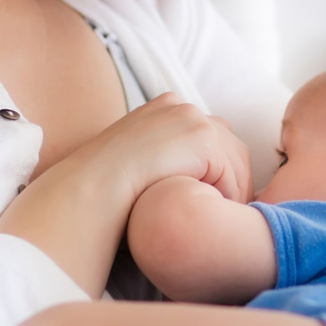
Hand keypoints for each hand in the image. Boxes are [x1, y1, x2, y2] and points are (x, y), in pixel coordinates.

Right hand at [0, 94, 251, 295]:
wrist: (90, 191)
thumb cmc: (107, 191)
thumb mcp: (139, 165)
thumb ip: (165, 161)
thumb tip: (188, 180)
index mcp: (165, 108)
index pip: (212, 142)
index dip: (217, 177)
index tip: (210, 203)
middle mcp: (181, 106)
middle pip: (231, 149)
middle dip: (230, 184)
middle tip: (221, 215)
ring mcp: (192, 118)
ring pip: (235, 165)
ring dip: (228, 194)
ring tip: (213, 219)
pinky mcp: (201, 137)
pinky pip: (232, 178)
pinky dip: (225, 200)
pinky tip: (204, 214)